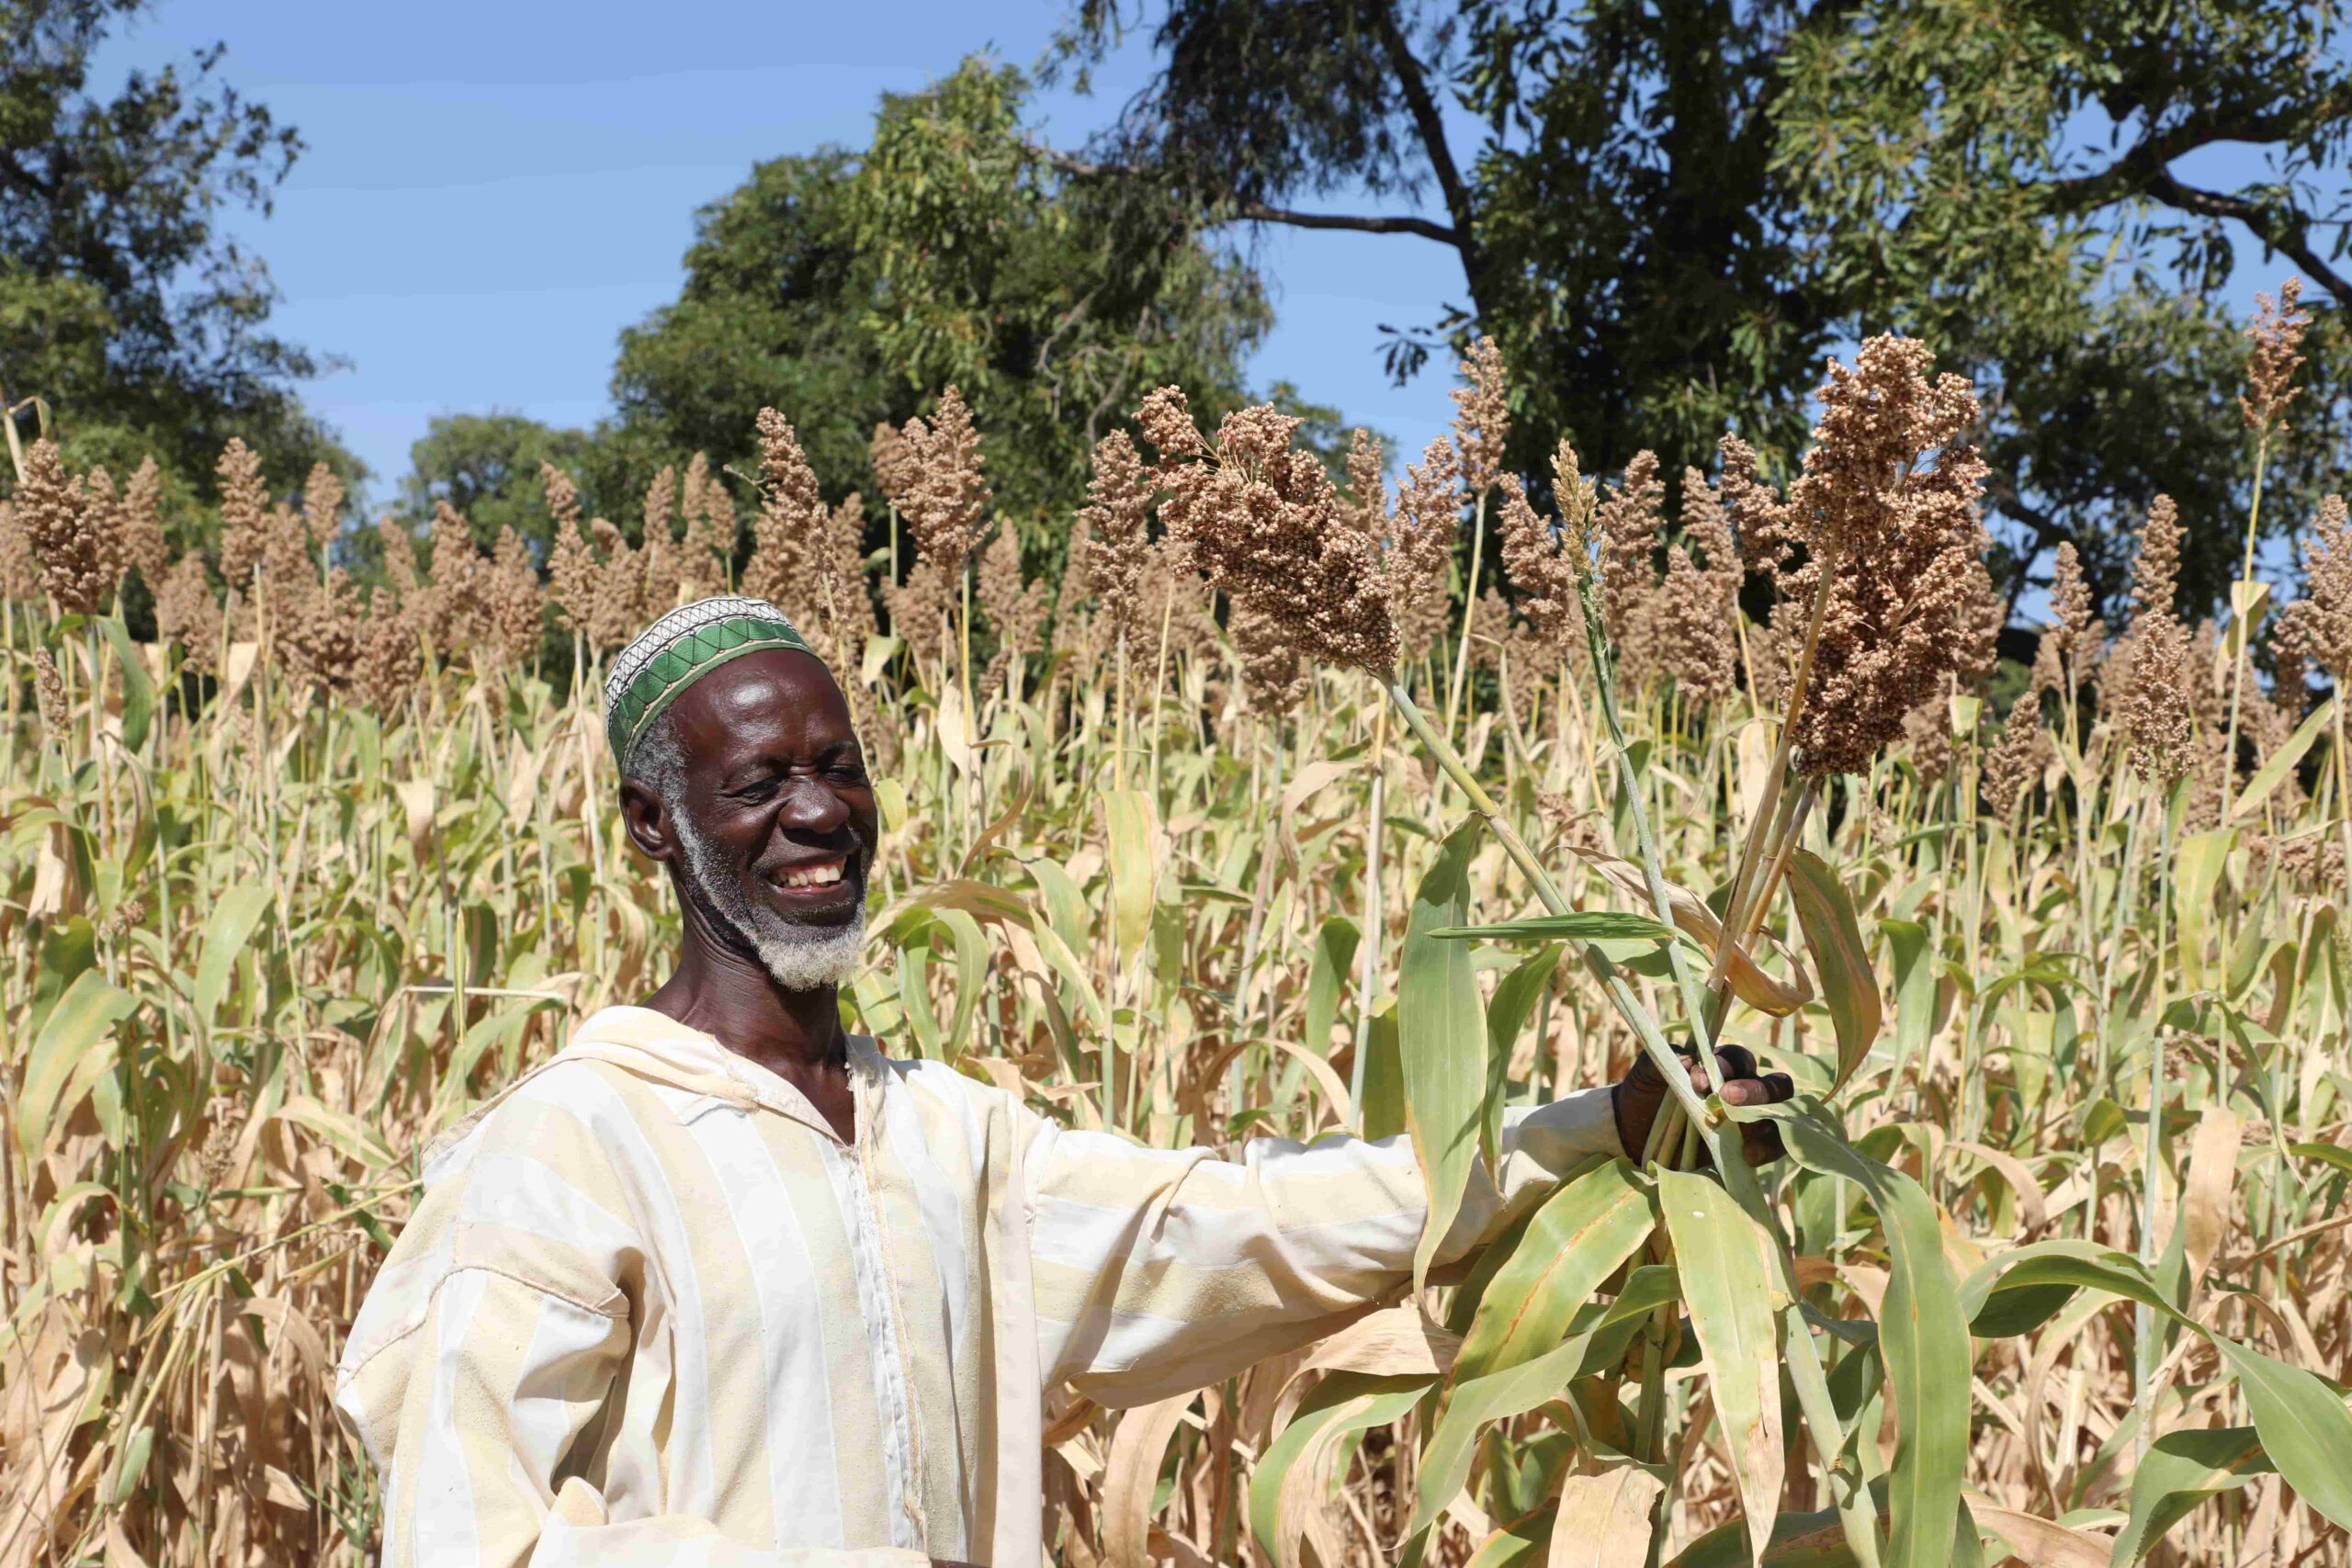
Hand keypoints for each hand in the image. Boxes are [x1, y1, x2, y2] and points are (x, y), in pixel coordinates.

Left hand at [1610, 1043, 1794, 1165]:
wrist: (1633, 1135)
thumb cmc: (1645, 1095)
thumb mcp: (1646, 1074)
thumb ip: (1665, 1060)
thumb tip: (1691, 1060)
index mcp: (1722, 1067)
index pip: (1738, 1059)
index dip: (1724, 1066)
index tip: (1699, 1082)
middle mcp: (1743, 1092)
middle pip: (1774, 1084)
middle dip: (1756, 1091)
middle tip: (1728, 1100)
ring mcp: (1750, 1122)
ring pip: (1782, 1116)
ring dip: (1768, 1124)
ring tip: (1747, 1142)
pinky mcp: (1749, 1149)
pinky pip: (1774, 1146)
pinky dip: (1768, 1149)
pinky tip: (1748, 1156)